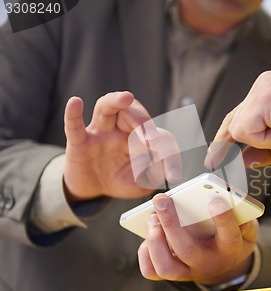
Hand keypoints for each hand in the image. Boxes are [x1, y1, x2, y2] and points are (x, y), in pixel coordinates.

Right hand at [63, 91, 179, 200]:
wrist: (92, 189)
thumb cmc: (120, 179)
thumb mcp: (142, 182)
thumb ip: (155, 175)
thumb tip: (167, 170)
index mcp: (142, 138)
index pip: (159, 136)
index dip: (169, 153)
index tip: (173, 175)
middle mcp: (122, 130)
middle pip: (133, 112)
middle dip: (143, 120)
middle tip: (150, 138)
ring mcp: (100, 133)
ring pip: (107, 107)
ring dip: (116, 101)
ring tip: (126, 97)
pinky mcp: (79, 143)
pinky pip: (74, 126)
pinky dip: (73, 114)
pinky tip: (75, 102)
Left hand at [138, 194, 258, 284]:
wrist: (224, 266)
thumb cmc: (232, 240)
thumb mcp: (246, 229)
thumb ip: (244, 216)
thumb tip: (230, 198)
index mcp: (229, 249)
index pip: (229, 235)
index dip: (223, 219)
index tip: (215, 201)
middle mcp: (207, 263)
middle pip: (187, 250)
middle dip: (171, 223)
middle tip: (162, 200)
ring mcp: (188, 272)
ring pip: (166, 266)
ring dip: (155, 240)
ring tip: (152, 216)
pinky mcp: (172, 274)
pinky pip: (152, 271)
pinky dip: (145, 253)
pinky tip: (149, 232)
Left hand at [210, 71, 270, 166]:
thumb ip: (261, 150)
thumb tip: (240, 160)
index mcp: (269, 90)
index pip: (240, 115)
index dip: (225, 138)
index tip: (213, 155)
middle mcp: (264, 84)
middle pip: (234, 120)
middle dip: (223, 144)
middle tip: (210, 163)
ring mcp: (264, 88)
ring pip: (240, 128)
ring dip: (263, 140)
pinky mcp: (265, 98)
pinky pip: (248, 130)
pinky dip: (266, 139)